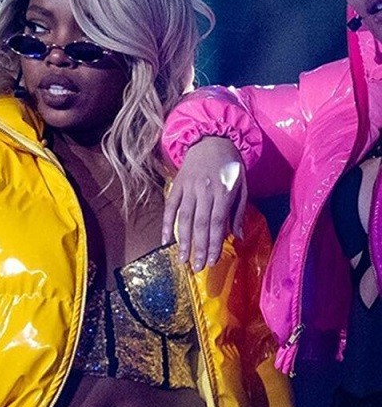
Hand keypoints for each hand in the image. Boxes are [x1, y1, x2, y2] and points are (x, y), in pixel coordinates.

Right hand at [161, 136, 246, 270]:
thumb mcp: (242, 186)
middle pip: (200, 224)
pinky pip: (170, 207)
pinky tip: (165, 240)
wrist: (212, 139)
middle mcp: (205, 191)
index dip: (214, 244)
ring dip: (183, 240)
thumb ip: (239, 212)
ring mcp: (189, 188)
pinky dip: (166, 224)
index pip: (218, 223)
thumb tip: (238, 236)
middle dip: (199, 247)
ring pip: (184, 218)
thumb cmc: (230, 165)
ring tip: (182, 259)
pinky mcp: (177, 185)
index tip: (212, 261)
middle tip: (197, 267)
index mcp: (223, 192)